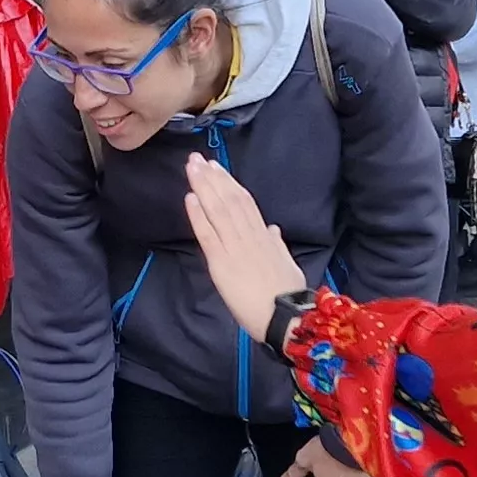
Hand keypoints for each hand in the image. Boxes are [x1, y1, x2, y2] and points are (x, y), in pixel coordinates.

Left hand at [184, 156, 306, 337]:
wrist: (286, 317)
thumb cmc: (287, 294)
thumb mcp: (287, 263)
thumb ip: (277, 244)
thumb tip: (273, 228)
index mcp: (264, 236)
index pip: (245, 202)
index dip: (229, 183)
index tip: (216, 167)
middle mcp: (249, 236)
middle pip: (229, 200)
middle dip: (212, 178)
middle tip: (196, 158)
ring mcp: (235, 248)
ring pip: (218, 211)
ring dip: (203, 187)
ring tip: (192, 168)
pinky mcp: (222, 264)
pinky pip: (208, 234)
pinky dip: (198, 215)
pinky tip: (189, 198)